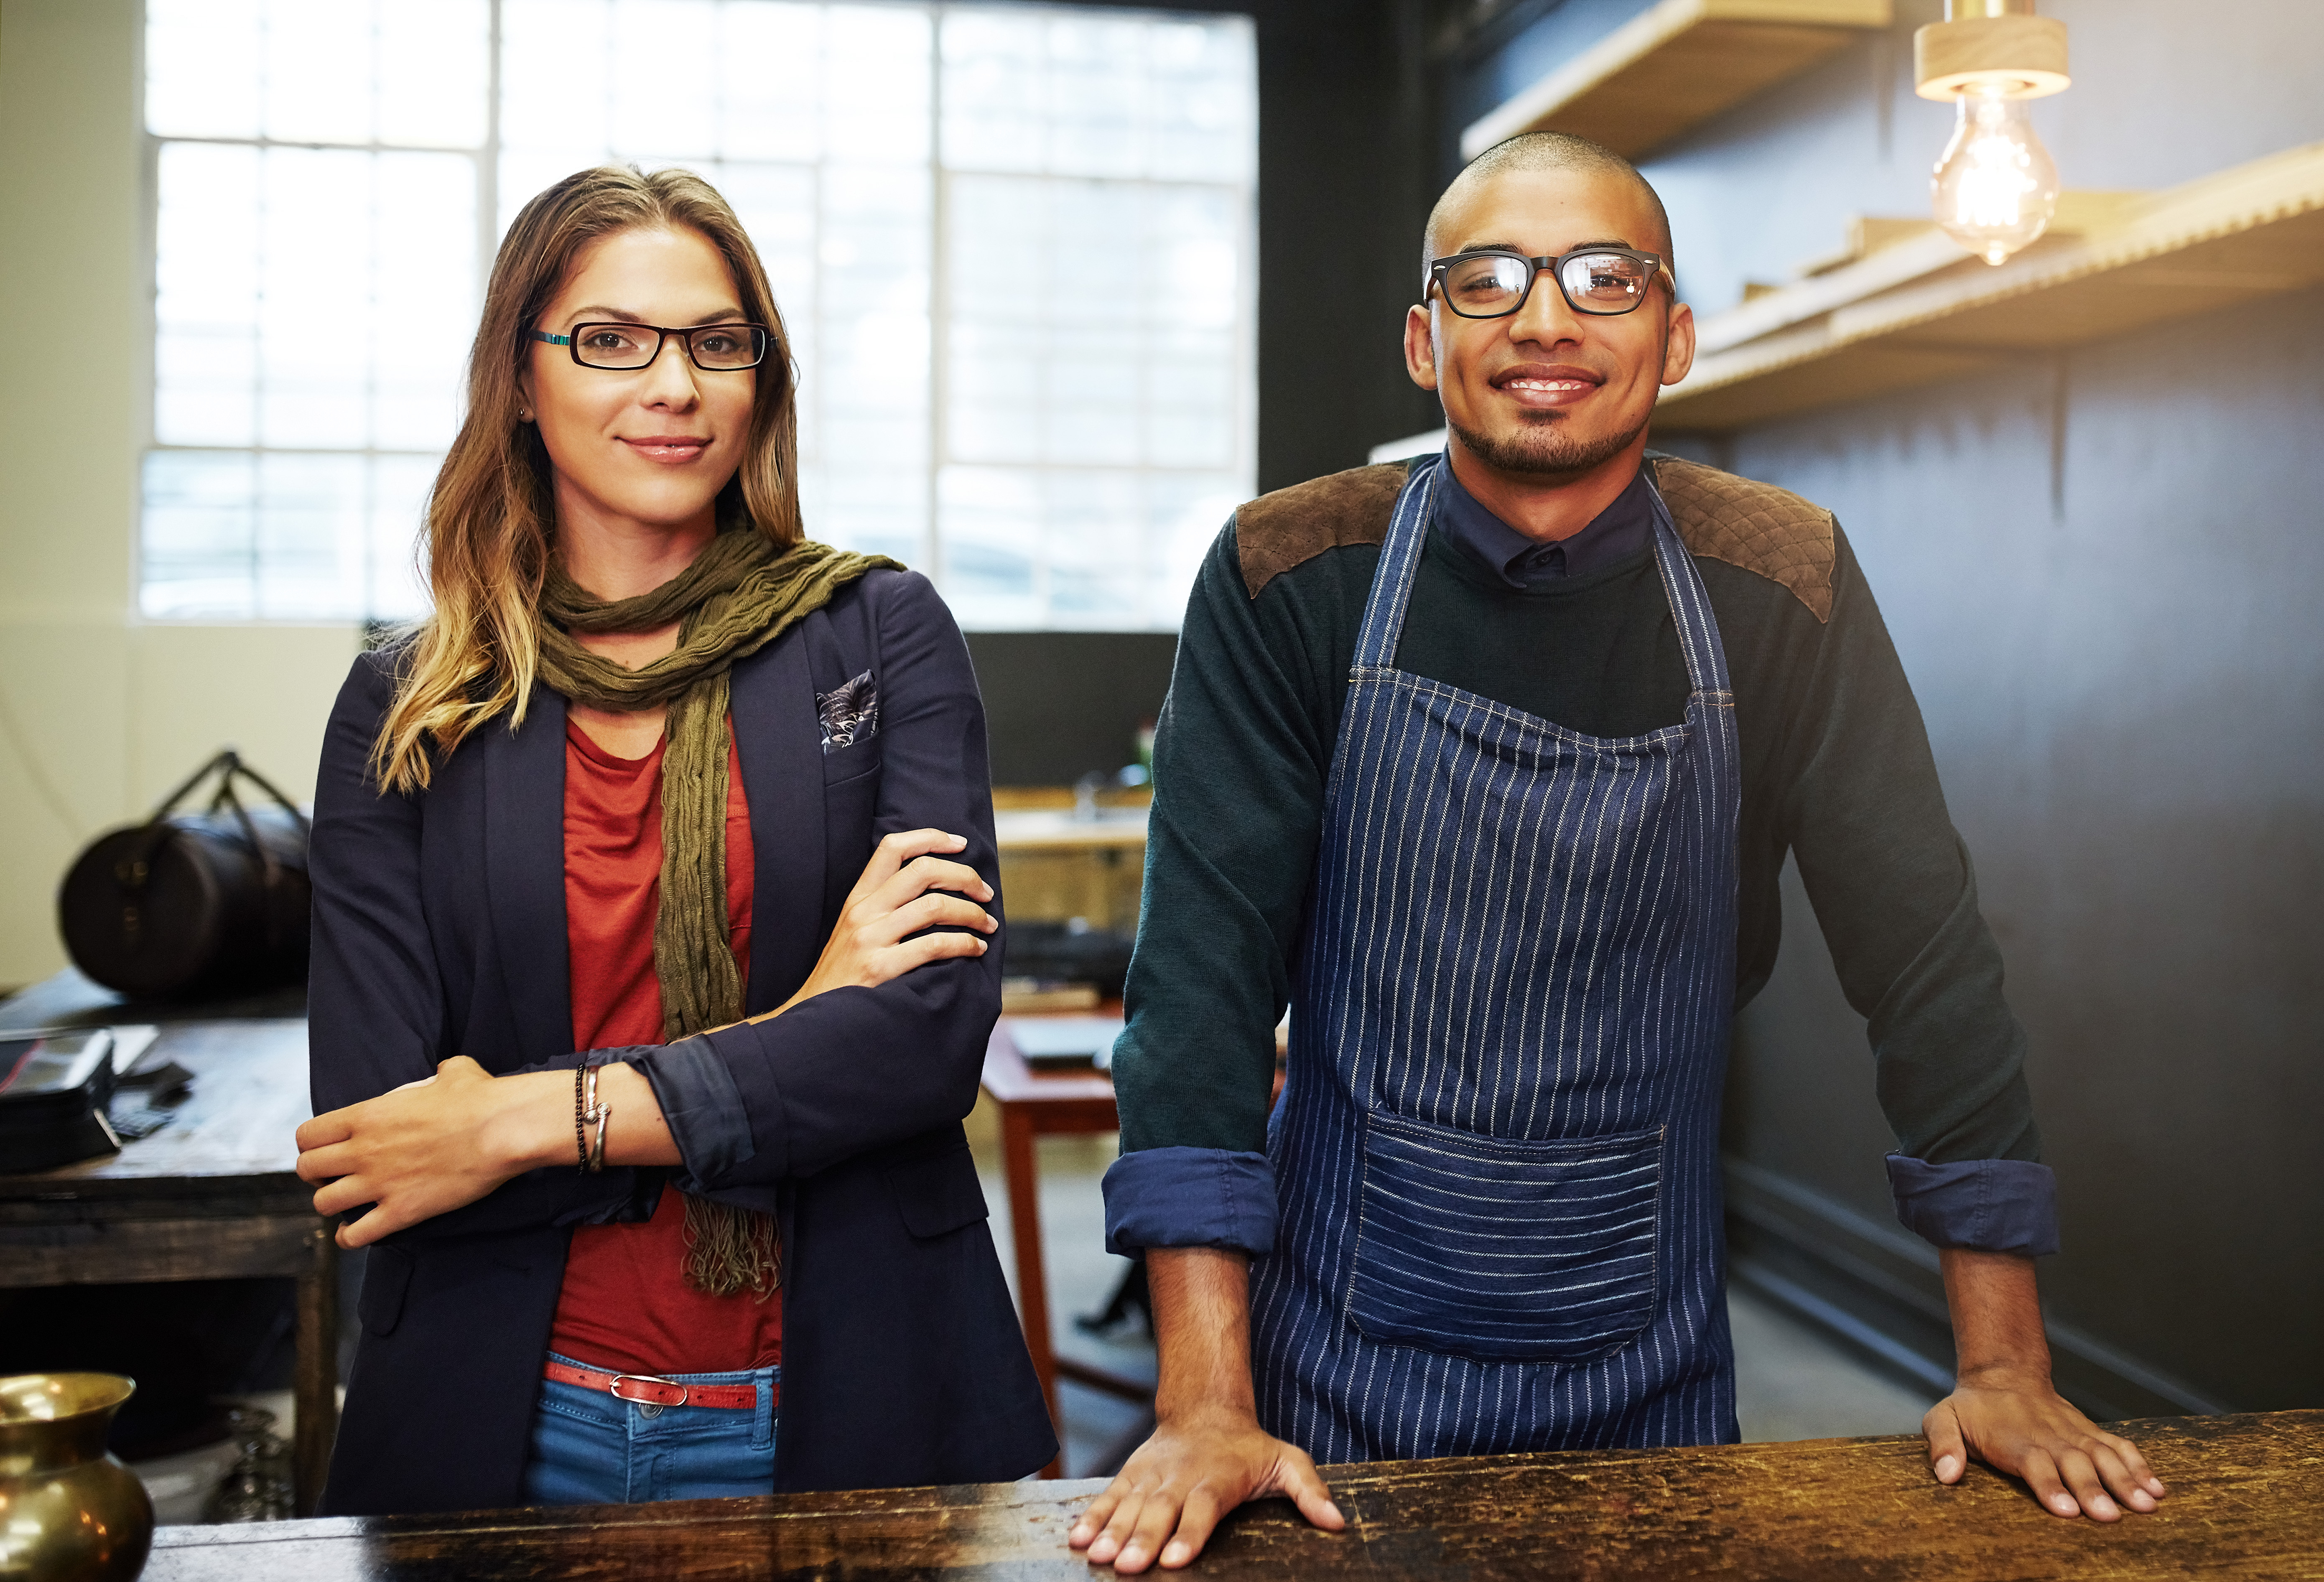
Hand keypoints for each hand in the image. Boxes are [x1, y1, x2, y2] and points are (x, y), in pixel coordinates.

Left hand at [295, 1056, 554, 1247]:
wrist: (503, 1130)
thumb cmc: (481, 1099)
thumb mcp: (455, 1072)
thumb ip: (440, 1073)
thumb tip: (448, 1072)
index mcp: (368, 1115)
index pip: (308, 1135)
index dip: (313, 1144)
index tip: (329, 1149)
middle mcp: (364, 1150)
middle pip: (307, 1170)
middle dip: (317, 1175)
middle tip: (337, 1176)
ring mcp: (380, 1183)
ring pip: (323, 1204)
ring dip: (333, 1205)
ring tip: (349, 1204)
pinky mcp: (402, 1211)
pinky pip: (357, 1235)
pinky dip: (351, 1237)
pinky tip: (358, 1232)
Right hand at [779, 829, 996, 1008]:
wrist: (815, 1019)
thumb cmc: (844, 977)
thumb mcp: (854, 931)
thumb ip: (884, 907)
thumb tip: (937, 889)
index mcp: (858, 899)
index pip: (892, 847)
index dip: (931, 838)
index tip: (961, 843)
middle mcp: (863, 912)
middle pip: (922, 870)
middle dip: (964, 876)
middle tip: (985, 891)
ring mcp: (870, 939)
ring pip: (934, 906)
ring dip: (972, 913)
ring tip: (987, 925)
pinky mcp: (879, 968)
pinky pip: (934, 945)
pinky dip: (964, 944)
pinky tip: (976, 949)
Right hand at [1068, 1407, 1343, 1572]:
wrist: (1204, 1410)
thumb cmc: (1248, 1447)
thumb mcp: (1287, 1461)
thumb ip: (1309, 1492)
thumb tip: (1337, 1522)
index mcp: (1216, 1481)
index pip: (1201, 1510)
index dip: (1188, 1535)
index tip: (1175, 1559)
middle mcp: (1179, 1480)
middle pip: (1158, 1513)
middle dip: (1142, 1540)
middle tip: (1128, 1565)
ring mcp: (1151, 1478)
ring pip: (1128, 1507)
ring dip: (1111, 1533)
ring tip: (1097, 1556)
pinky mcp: (1131, 1477)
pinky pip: (1107, 1498)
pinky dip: (1091, 1518)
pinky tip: (1078, 1540)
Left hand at [1923, 1366, 2164, 1520]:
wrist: (2004, 1374)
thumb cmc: (1973, 1407)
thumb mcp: (1944, 1418)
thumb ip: (1942, 1444)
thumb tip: (1946, 1475)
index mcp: (2015, 1441)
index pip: (2035, 1465)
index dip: (2050, 1486)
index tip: (2066, 1510)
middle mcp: (2049, 1438)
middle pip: (2074, 1464)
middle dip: (2093, 1490)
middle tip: (2111, 1516)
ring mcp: (2074, 1435)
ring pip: (2103, 1456)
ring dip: (2125, 1480)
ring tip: (2146, 1504)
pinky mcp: (2090, 1432)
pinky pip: (2118, 1447)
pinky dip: (2139, 1465)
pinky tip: (2157, 1487)